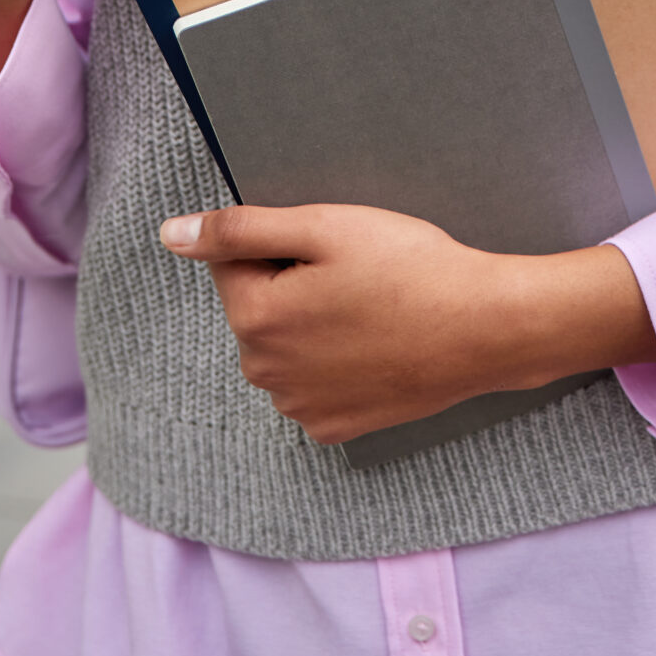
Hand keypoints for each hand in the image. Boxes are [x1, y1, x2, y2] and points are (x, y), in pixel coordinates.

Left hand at [159, 203, 655, 444]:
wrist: (484, 329)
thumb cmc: (409, 269)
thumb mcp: (323, 228)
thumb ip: (239, 230)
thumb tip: (171, 234)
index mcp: (256, 321)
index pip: (233, 261)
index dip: (283, 243)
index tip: (331, 247)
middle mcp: (266, 376)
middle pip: (259, 306)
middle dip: (293, 283)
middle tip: (356, 272)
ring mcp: (302, 408)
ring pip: (286, 344)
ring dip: (314, 322)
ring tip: (373, 305)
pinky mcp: (336, 427)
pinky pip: (314, 380)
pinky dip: (336, 359)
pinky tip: (378, 341)